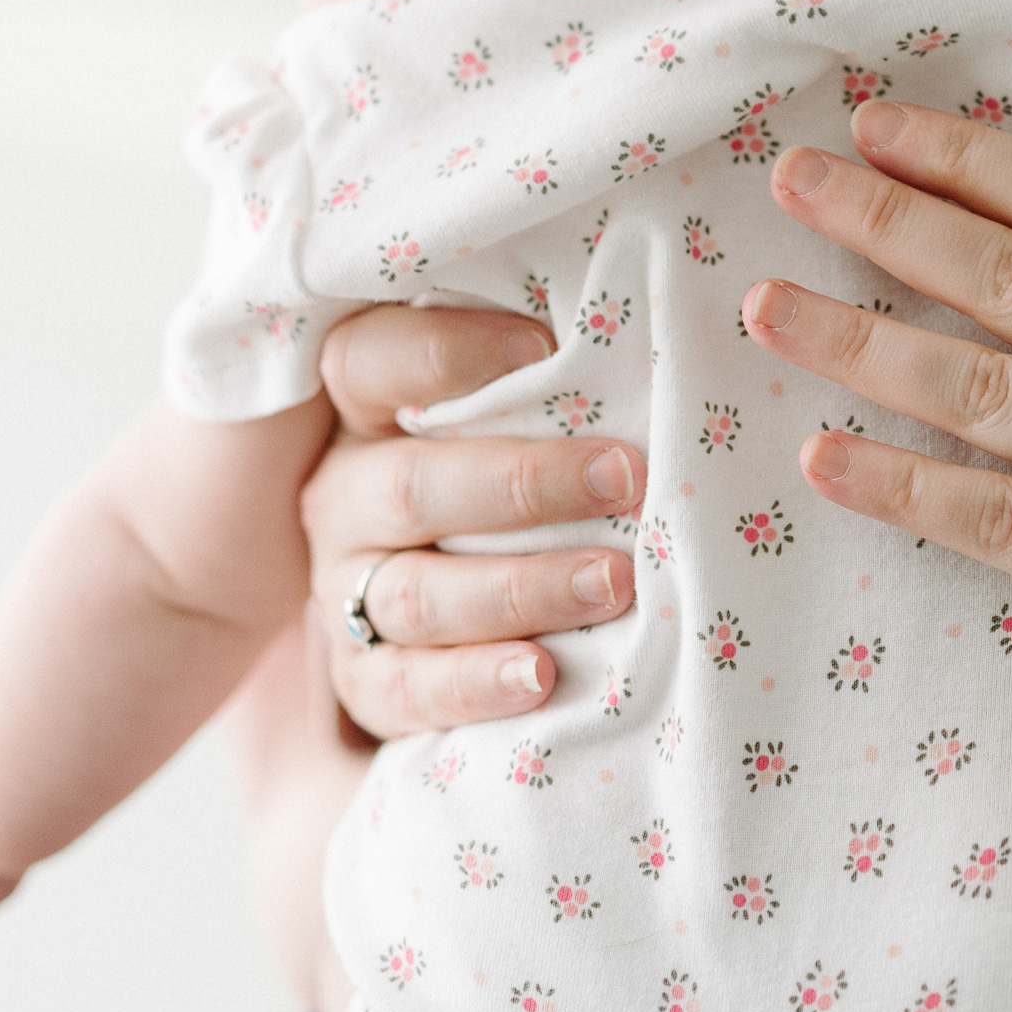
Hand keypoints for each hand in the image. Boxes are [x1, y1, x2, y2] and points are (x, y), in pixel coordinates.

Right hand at [306, 305, 647, 736]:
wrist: (428, 599)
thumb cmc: (498, 468)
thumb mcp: (501, 411)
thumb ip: (542, 376)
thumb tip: (668, 323)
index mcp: (365, 410)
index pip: (370, 361)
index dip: (451, 352)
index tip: (547, 346)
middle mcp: (345, 496)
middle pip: (412, 485)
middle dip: (526, 483)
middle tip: (627, 477)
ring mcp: (344, 590)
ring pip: (419, 593)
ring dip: (522, 589)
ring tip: (613, 583)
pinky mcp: (359, 678)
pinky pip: (406, 688)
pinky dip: (474, 684)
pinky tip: (541, 675)